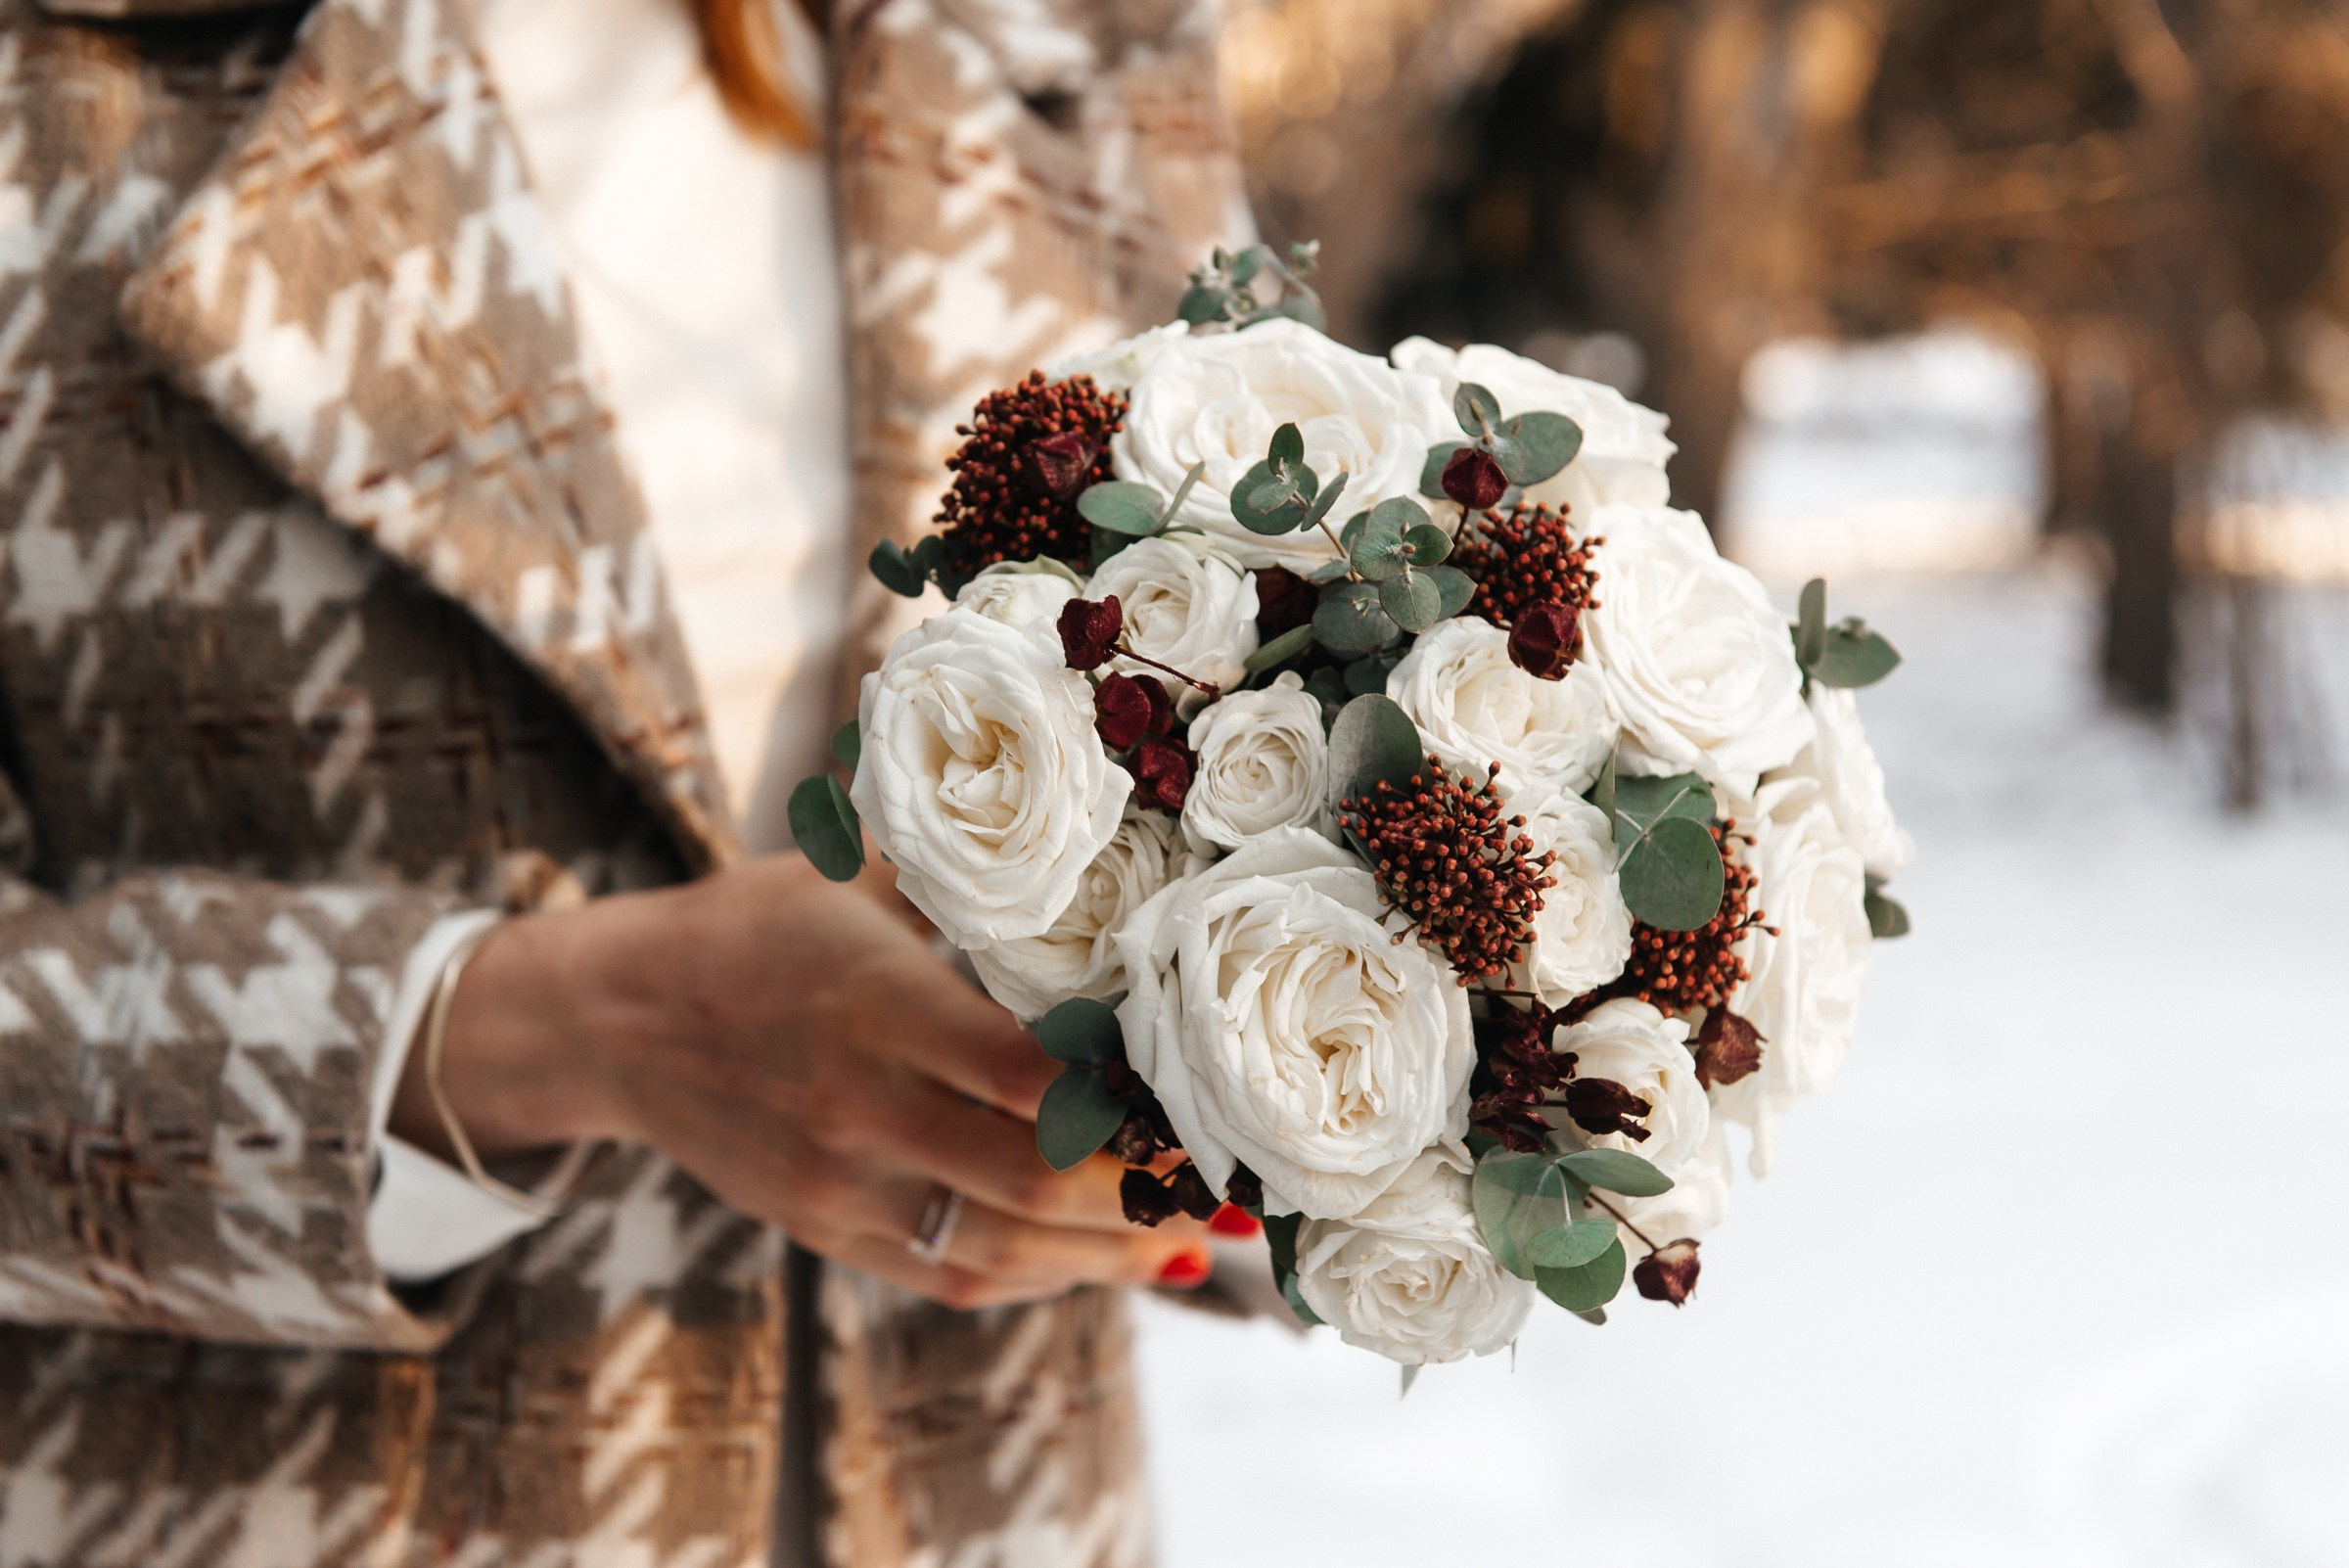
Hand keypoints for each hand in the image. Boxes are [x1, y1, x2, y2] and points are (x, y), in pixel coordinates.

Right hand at [388, 854, 1208, 1307]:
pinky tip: (1101, 1260)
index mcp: (878, 1002)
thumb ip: (962, 872)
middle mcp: (861, 1103)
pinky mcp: (826, 1229)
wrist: (612, 1020)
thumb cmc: (753, 928)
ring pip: (1001, 1246)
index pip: (1026, 1075)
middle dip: (1147, 1195)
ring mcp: (840, 1182)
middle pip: (1032, 1180)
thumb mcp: (848, 872)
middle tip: (1235, 1188)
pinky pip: (949, 1272)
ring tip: (1194, 1239)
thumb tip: (1084, 822)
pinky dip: (1038, 1277)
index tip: (1205, 1099)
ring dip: (1109, 1254)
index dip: (1127, 1103)